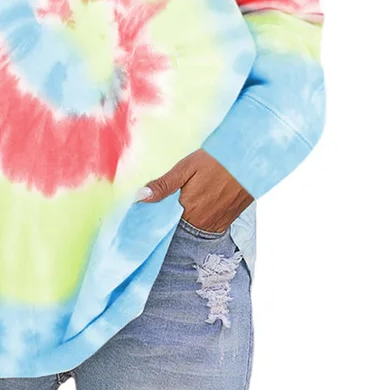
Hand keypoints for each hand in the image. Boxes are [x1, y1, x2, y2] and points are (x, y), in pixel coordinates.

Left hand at [138, 149, 252, 232]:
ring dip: (186, 220)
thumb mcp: (186, 168)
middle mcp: (202, 222)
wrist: (249, 162)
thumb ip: (163, 185)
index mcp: (188, 210)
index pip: (164, 224)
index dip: (156, 218)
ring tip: (186, 202)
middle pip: (178, 227)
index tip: (146, 213)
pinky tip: (200, 204)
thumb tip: (140, 198)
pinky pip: (208, 227)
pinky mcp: (227, 221)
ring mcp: (216, 224)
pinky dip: (200, 219)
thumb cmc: (217, 161)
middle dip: (170, 219)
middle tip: (168, 203)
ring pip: (193, 228)